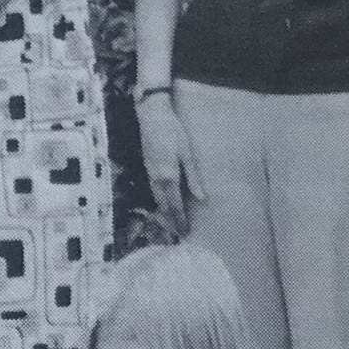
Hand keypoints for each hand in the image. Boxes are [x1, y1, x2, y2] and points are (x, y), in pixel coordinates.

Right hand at [137, 92, 205, 235]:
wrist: (151, 115)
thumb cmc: (173, 131)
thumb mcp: (187, 153)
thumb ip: (193, 177)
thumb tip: (202, 197)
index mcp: (169, 175)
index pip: (174, 204)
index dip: (180, 219)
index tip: (185, 232)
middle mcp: (156, 178)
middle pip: (163, 205)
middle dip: (170, 220)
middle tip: (178, 234)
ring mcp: (149, 172)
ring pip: (156, 199)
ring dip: (163, 213)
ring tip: (170, 224)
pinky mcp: (147, 167)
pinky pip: (152, 190)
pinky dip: (157, 201)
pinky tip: (161, 203)